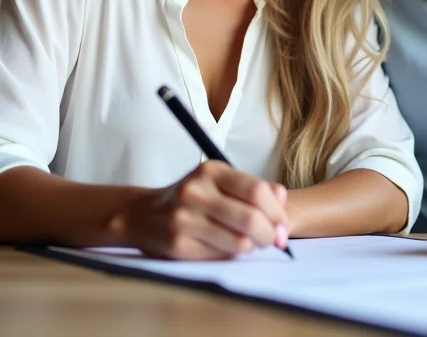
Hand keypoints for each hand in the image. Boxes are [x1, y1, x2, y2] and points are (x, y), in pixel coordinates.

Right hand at [111, 161, 288, 259]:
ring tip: (249, 242)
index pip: (256, 191)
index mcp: (210, 170)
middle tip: (274, 240)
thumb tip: (282, 196)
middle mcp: (195, 192)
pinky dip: (232, 255)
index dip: (277, 212)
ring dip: (252, 246)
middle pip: (250, 219)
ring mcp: (184, 219)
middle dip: (270, 234)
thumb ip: (252, 188)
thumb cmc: (191, 198)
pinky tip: (227, 247)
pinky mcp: (178, 245)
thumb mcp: (219, 182)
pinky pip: (221, 256)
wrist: (143, 214)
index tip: (283, 225)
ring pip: (239, 242)